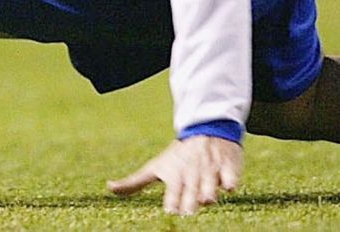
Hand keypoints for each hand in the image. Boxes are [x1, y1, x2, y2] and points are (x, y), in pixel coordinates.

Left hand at [107, 136, 243, 215]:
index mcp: (175, 175)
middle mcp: (192, 173)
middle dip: (191, 200)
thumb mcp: (156, 166)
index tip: (171, 210)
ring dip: (209, 190)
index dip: (172, 202)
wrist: (205, 129)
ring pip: (211, 183)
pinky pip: (231, 174)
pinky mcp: (229, 165)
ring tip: (207, 198)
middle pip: (192, 191)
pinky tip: (230, 186)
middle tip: (188, 211)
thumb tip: (109, 188)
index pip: (173, 193)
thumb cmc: (178, 155)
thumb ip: (134, 182)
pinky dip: (230, 179)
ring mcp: (211, 169)